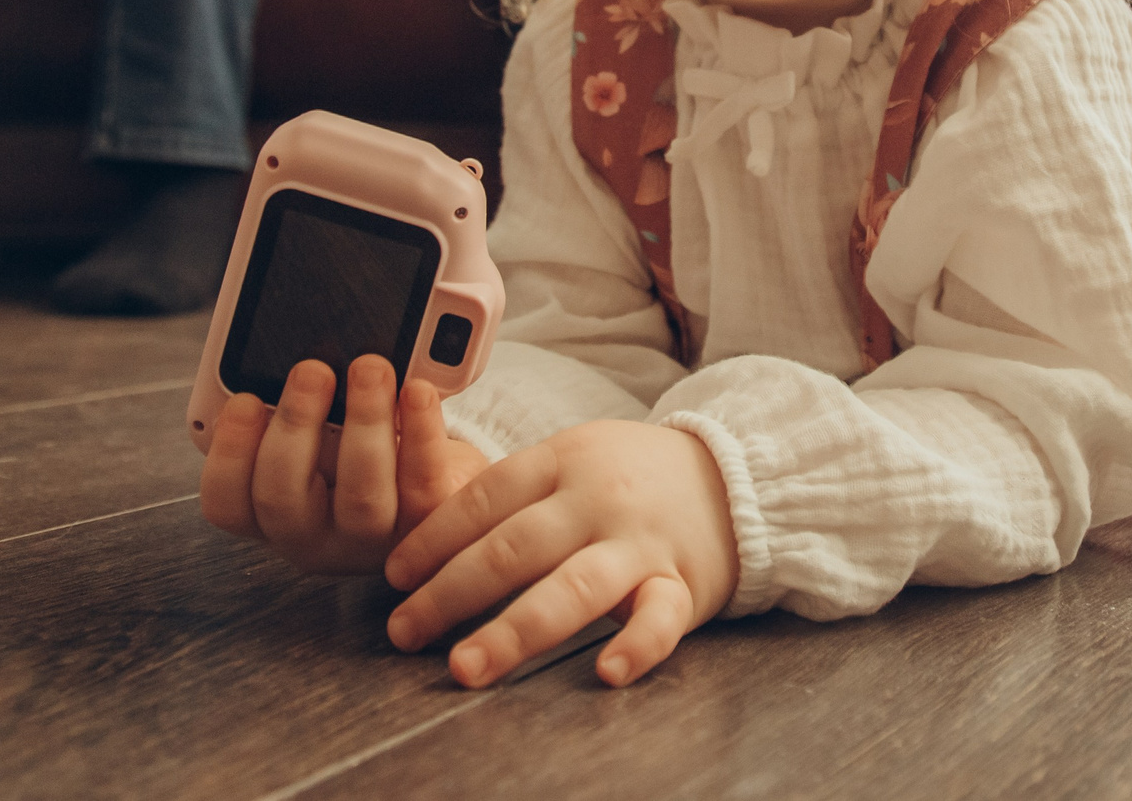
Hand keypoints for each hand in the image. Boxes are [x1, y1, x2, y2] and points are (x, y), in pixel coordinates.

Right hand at [199, 355, 489, 575]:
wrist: (441, 492)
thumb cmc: (365, 450)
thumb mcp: (322, 429)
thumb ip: (303, 403)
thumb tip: (308, 347)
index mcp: (270, 512)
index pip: (226, 501)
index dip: (228, 453)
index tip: (244, 400)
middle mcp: (311, 536)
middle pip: (284, 497)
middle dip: (295, 425)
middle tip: (311, 370)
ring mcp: (369, 540)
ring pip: (360, 494)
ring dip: (364, 423)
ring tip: (371, 368)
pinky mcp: (426, 527)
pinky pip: (422, 483)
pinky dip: (421, 431)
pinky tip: (418, 390)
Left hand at [383, 420, 738, 689]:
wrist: (737, 476)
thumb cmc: (631, 476)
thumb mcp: (574, 457)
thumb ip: (514, 492)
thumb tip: (426, 540)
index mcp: (564, 461)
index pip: (485, 498)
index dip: (433, 538)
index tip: (393, 577)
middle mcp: (597, 499)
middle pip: (514, 546)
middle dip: (451, 593)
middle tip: (405, 632)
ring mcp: (640, 542)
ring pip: (573, 587)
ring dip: (515, 629)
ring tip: (466, 666)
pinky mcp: (683, 583)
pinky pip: (660, 618)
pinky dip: (636, 645)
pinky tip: (606, 673)